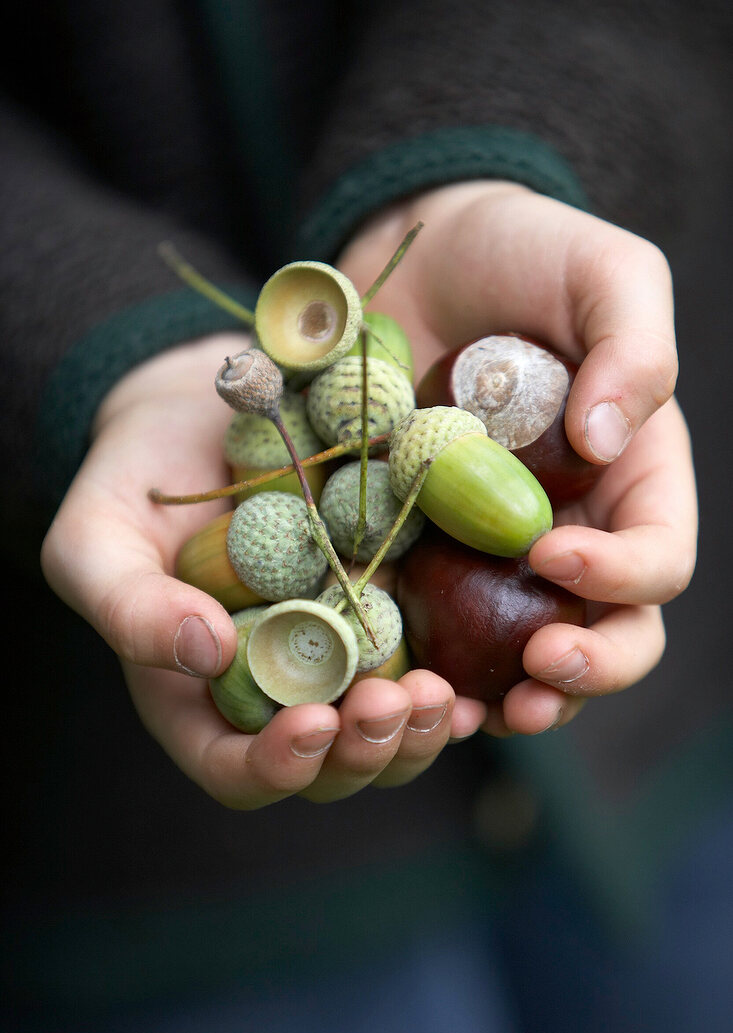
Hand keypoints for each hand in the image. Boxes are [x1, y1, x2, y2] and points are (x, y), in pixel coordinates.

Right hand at [40, 333, 476, 809]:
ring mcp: (342, 654)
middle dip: (365, 752)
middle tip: (391, 704)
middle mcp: (281, 691)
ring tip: (442, 695)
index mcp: (204, 699)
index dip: (276, 767)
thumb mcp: (97, 538)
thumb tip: (203, 654)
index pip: (235, 771)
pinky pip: (432, 661)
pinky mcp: (390, 606)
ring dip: (420, 729)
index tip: (311, 724)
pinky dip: (461, 677)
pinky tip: (479, 668)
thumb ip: (129, 605)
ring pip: (391, 732)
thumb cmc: (132, 481)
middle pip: (331, 767)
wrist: (202, 410)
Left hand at [337, 180, 697, 735]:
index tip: (552, 552)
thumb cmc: (526, 254)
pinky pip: (436, 628)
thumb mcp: (603, 270)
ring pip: (526, 653)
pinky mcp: (425, 553)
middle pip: (609, 631)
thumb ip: (634, 346)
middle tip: (541, 671)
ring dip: (512, 696)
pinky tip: (400, 685)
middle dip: (587, 667)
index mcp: (632, 478)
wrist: (420, 257)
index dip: (621, 574)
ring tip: (472, 713)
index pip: (656, 556)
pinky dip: (427, 666)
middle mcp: (573, 529)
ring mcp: (496, 553)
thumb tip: (605, 441)